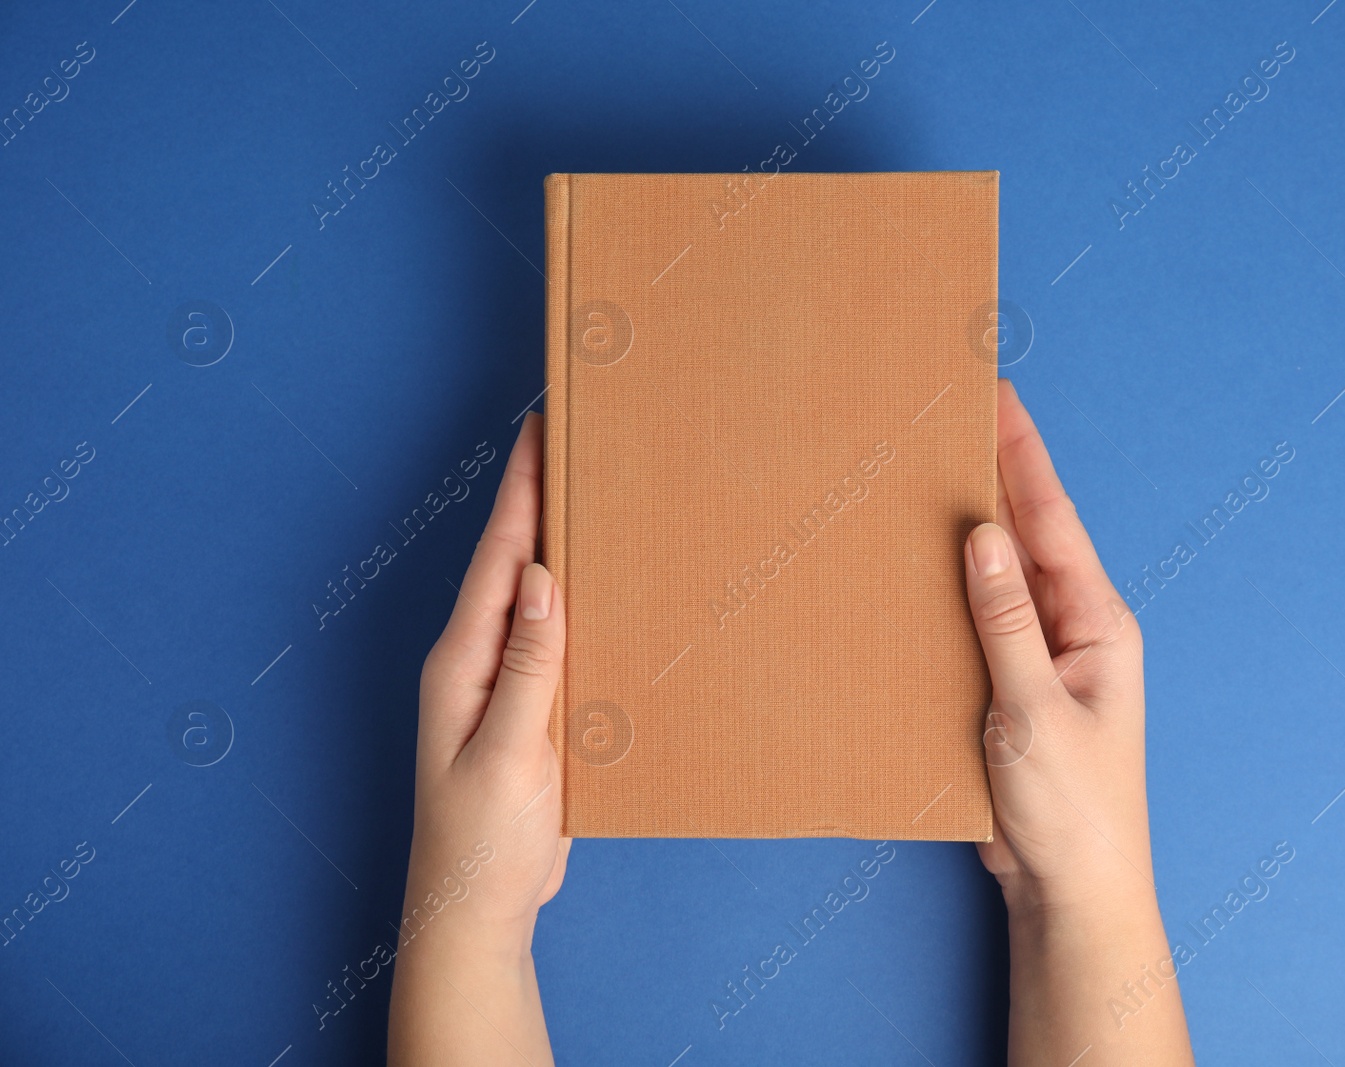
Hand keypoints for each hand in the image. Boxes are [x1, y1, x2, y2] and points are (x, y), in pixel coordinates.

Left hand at [389, 414, 567, 1066]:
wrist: (478, 910)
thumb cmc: (481, 842)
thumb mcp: (506, 754)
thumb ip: (527, 668)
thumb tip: (543, 579)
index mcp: (462, 662)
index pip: (499, 559)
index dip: (520, 491)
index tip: (540, 429)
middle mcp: (478, 661)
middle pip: (514, 563)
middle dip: (538, 497)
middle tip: (572, 437)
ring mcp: (503, 685)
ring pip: (536, 597)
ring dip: (559, 542)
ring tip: (592, 492)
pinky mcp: (530, 710)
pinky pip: (554, 638)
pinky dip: (577, 600)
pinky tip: (603, 587)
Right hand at [965, 381, 1191, 1063]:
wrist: (1071, 887)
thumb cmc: (1072, 808)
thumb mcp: (1035, 711)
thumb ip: (1007, 622)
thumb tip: (983, 535)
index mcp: (1097, 621)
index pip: (1052, 519)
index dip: (1022, 453)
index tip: (995, 393)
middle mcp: (1072, 627)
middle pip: (1025, 535)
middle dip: (991, 473)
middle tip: (949, 413)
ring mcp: (1041, 655)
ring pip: (997, 576)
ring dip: (964, 529)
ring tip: (922, 473)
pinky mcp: (1010, 686)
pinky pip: (979, 621)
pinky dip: (949, 591)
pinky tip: (914, 569)